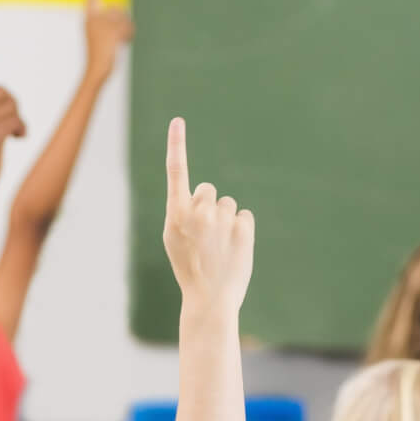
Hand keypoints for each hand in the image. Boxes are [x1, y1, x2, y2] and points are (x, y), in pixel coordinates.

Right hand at [83, 0, 133, 79]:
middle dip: (122, 21)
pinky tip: (122, 43)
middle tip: (115, 37)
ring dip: (126, 29)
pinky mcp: (113, 33)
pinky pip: (128, 26)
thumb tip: (122, 9)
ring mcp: (103, 25)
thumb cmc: (100, 53)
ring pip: (124, 17)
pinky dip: (129, 34)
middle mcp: (94, 17)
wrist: (96, 69)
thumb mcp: (102, 34)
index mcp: (88, 16)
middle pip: (117, 9)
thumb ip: (110, 21)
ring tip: (117, 42)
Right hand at [161, 118, 254, 314]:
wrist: (210, 299)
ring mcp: (221, 220)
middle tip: (207, 235)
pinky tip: (234, 249)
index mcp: (175, 215)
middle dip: (210, 206)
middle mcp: (197, 212)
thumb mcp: (175, 240)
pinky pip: (244, 216)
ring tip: (220, 247)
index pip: (176, 172)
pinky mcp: (242, 227)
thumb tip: (203, 195)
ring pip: (229, 204)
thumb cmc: (190, 269)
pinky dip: (242, 230)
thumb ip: (183, 213)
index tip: (178, 122)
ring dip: (227, 221)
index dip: (176, 145)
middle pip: (209, 190)